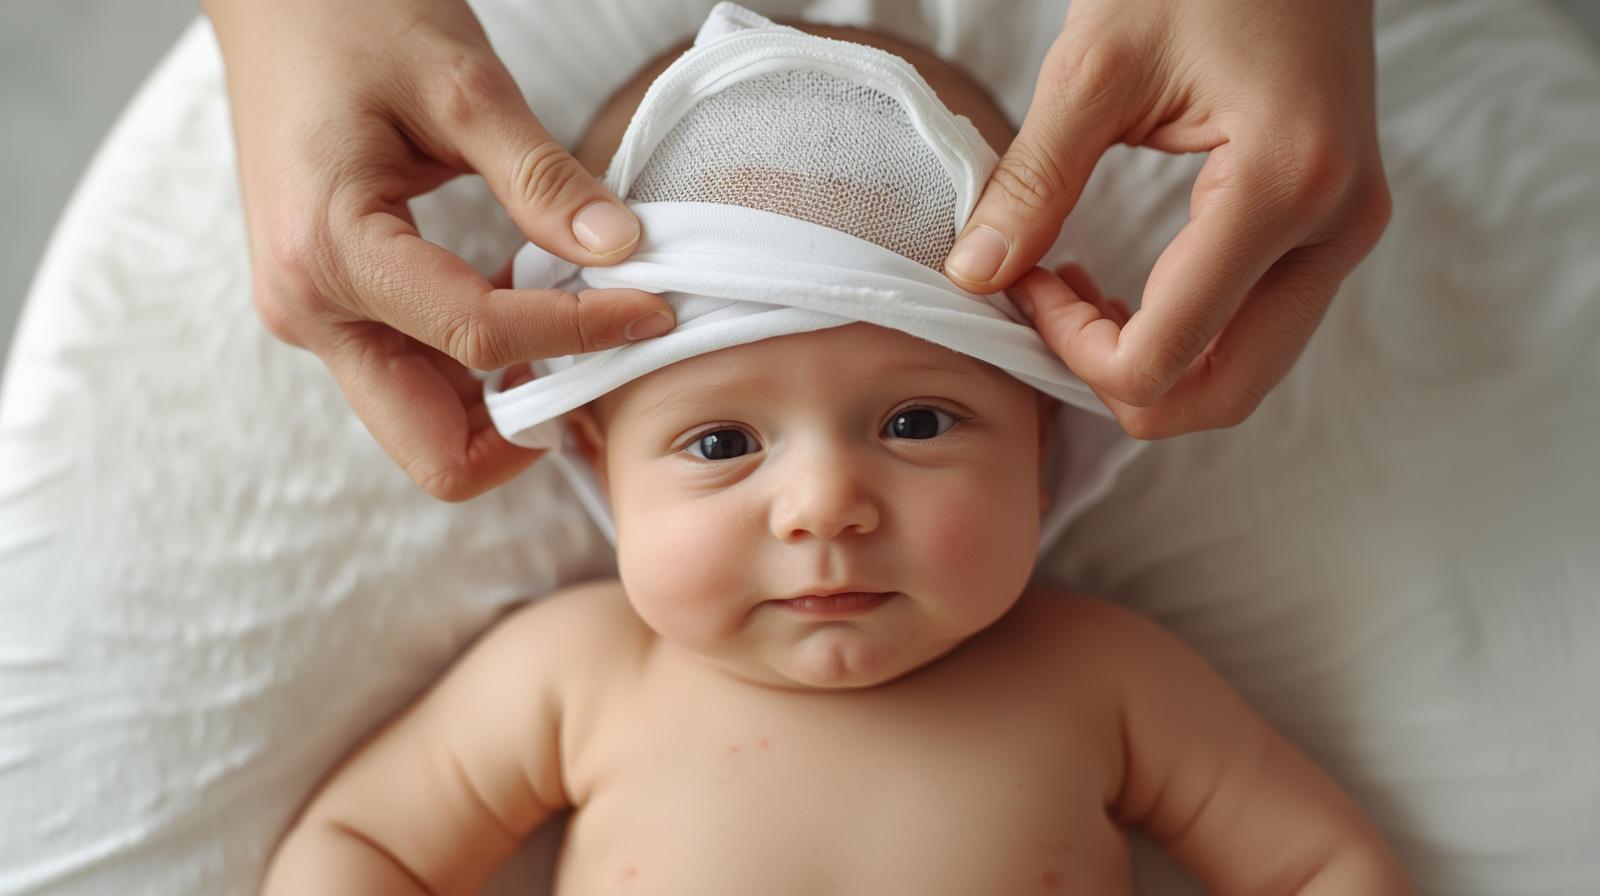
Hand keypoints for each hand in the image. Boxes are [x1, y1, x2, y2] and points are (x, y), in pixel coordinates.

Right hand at [205, 0, 674, 498]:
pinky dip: (482, 369)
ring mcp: (316, 316)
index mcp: (328, 253)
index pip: (481, 340)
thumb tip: (623, 249)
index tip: (655, 310)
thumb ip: (542, 178)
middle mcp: (310, 309)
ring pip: (426, 426)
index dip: (582, 335)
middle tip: (608, 371)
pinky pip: (416, 375)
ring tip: (582, 336)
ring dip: (508, 406)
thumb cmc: (348, 16)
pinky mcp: (334, 305)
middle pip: (434, 449)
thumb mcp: (461, 85)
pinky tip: (532, 306)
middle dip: (528, 433)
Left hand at [944, 0, 1390, 436]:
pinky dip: (1188, 333)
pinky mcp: (1336, 223)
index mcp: (1281, 185)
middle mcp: (1335, 226)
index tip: (1025, 282)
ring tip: (1077, 291)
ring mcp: (1347, 229)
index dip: (1074, 348)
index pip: (1168, 355)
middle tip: (1047, 309)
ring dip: (1154, 362)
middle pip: (1222, 394)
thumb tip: (974, 276)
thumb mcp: (1096, 65)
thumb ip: (1032, 181)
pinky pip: (1259, 327)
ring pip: (1246, 371)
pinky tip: (1127, 286)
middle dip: (1118, 380)